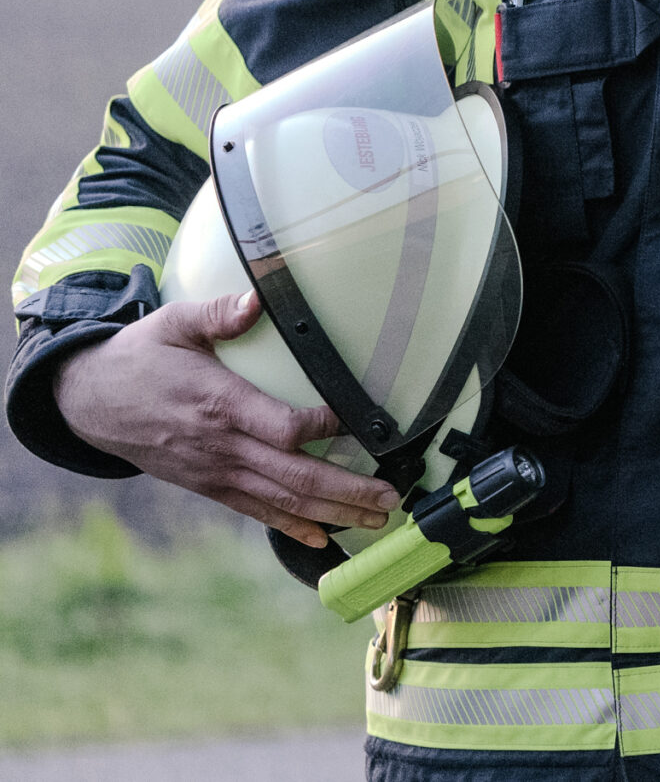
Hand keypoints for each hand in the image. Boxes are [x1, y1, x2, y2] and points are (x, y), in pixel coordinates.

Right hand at [53, 291, 398, 547]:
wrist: (88, 401)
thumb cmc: (139, 357)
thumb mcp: (174, 324)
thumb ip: (218, 314)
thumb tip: (256, 299)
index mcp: (220, 405)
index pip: (283, 428)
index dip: (326, 429)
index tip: (365, 423)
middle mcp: (222, 447)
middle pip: (295, 477)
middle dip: (348, 490)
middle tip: (392, 498)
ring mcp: (216, 472)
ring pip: (282, 501)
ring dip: (333, 513)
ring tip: (376, 521)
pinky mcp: (209, 485)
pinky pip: (256, 511)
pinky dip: (292, 527)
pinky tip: (324, 540)